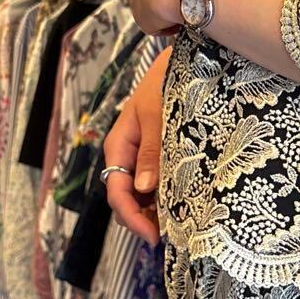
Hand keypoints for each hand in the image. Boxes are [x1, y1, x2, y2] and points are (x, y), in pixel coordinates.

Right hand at [103, 47, 172, 246]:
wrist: (181, 62)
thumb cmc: (166, 83)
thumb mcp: (158, 115)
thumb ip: (151, 151)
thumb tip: (143, 189)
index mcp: (119, 146)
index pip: (117, 193)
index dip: (132, 218)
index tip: (153, 236)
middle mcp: (127, 156)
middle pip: (126, 199)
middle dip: (142, 220)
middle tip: (170, 236)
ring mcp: (142, 157)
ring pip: (141, 195)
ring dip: (155, 212)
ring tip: (179, 226)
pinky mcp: (157, 155)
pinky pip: (156, 184)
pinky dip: (164, 198)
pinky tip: (182, 206)